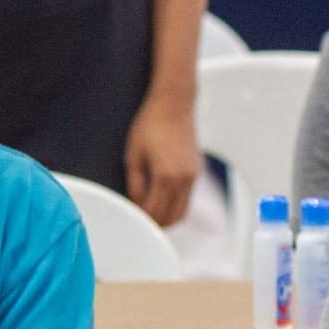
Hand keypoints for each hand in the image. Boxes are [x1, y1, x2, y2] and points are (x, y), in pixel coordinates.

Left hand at [124, 90, 199, 226]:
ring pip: (183, 211)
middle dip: (156, 224)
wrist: (173, 104)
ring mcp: (193, 175)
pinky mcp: (197, 170)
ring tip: (151, 214)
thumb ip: (134, 184)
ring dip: (168, 217)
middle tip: (140, 223)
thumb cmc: (150, 124)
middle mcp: (184, 179)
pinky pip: (187, 198)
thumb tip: (135, 204)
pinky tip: (162, 199)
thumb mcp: (133, 155)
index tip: (131, 219)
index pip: (154, 212)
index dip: (142, 219)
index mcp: (166, 176)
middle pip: (172, 218)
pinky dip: (176, 204)